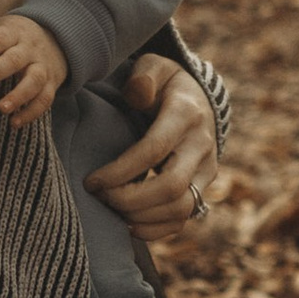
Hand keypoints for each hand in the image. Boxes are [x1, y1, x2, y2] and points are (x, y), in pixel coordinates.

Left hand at [0, 9, 68, 127]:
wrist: (55, 36)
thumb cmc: (13, 37)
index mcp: (12, 33)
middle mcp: (29, 49)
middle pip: (14, 59)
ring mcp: (42, 66)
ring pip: (35, 80)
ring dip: (19, 95)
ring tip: (2, 109)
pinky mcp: (52, 83)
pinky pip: (45, 99)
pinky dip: (32, 112)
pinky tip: (15, 123)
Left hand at [86, 53, 221, 237]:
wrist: (197, 101)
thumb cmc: (164, 84)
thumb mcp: (155, 67)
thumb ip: (143, 76)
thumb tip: (138, 93)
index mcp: (186, 114)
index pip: (154, 150)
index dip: (120, 171)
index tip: (91, 181)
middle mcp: (202, 146)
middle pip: (172, 187)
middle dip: (130, 199)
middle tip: (100, 197)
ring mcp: (206, 170)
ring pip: (181, 209)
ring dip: (141, 217)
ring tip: (111, 209)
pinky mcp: (202, 189)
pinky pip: (184, 220)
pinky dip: (155, 230)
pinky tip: (128, 224)